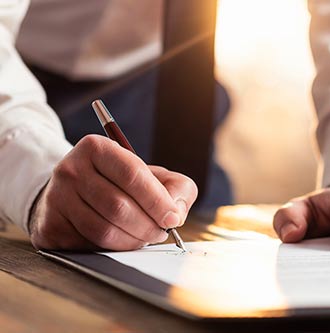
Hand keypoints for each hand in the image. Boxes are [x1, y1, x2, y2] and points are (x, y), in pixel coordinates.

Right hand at [29, 135, 197, 250]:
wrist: (73, 193)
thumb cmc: (120, 184)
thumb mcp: (152, 175)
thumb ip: (176, 187)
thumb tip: (177, 213)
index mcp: (96, 148)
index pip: (132, 174)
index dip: (157, 200)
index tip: (173, 218)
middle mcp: (70, 169)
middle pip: (118, 206)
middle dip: (148, 225)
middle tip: (161, 232)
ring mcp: (56, 198)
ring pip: (104, 230)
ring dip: (133, 241)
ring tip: (145, 237)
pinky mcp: (50, 226)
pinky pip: (89, 246)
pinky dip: (114, 249)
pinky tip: (121, 241)